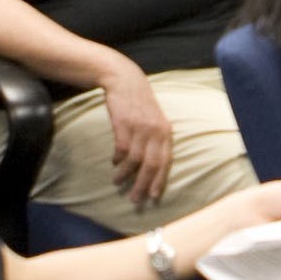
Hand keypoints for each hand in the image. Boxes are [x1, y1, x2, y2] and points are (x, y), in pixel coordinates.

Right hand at [96, 66, 174, 203]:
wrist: (125, 81)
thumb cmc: (140, 104)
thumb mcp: (155, 120)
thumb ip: (157, 140)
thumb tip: (153, 166)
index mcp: (166, 132)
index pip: (165, 162)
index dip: (159, 181)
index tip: (153, 197)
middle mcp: (156, 131)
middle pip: (151, 164)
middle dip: (143, 184)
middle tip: (135, 199)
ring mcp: (140, 127)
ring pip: (134, 160)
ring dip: (125, 174)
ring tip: (118, 183)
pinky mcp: (124, 124)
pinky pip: (121, 149)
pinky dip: (117, 159)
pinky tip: (114, 163)